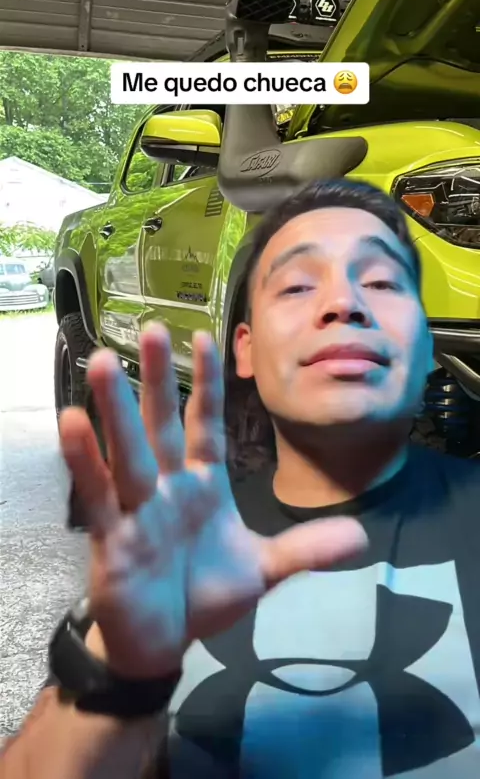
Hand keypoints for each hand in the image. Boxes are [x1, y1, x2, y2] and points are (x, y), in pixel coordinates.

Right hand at [59, 325, 366, 679]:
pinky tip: (72, 422)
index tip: (207, 338)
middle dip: (156, 379)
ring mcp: (137, 507)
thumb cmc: (204, 594)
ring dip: (116, 408)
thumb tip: (362, 537)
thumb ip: (304, 550)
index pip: (206, 424)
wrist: (163, 641)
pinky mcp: (112, 536)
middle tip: (150, 329)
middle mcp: (168, 486)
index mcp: (203, 484)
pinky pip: (98, 494)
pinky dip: (85, 461)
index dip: (207, 384)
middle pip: (162, 424)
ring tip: (100, 361)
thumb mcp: (262, 570)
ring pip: (128, 451)